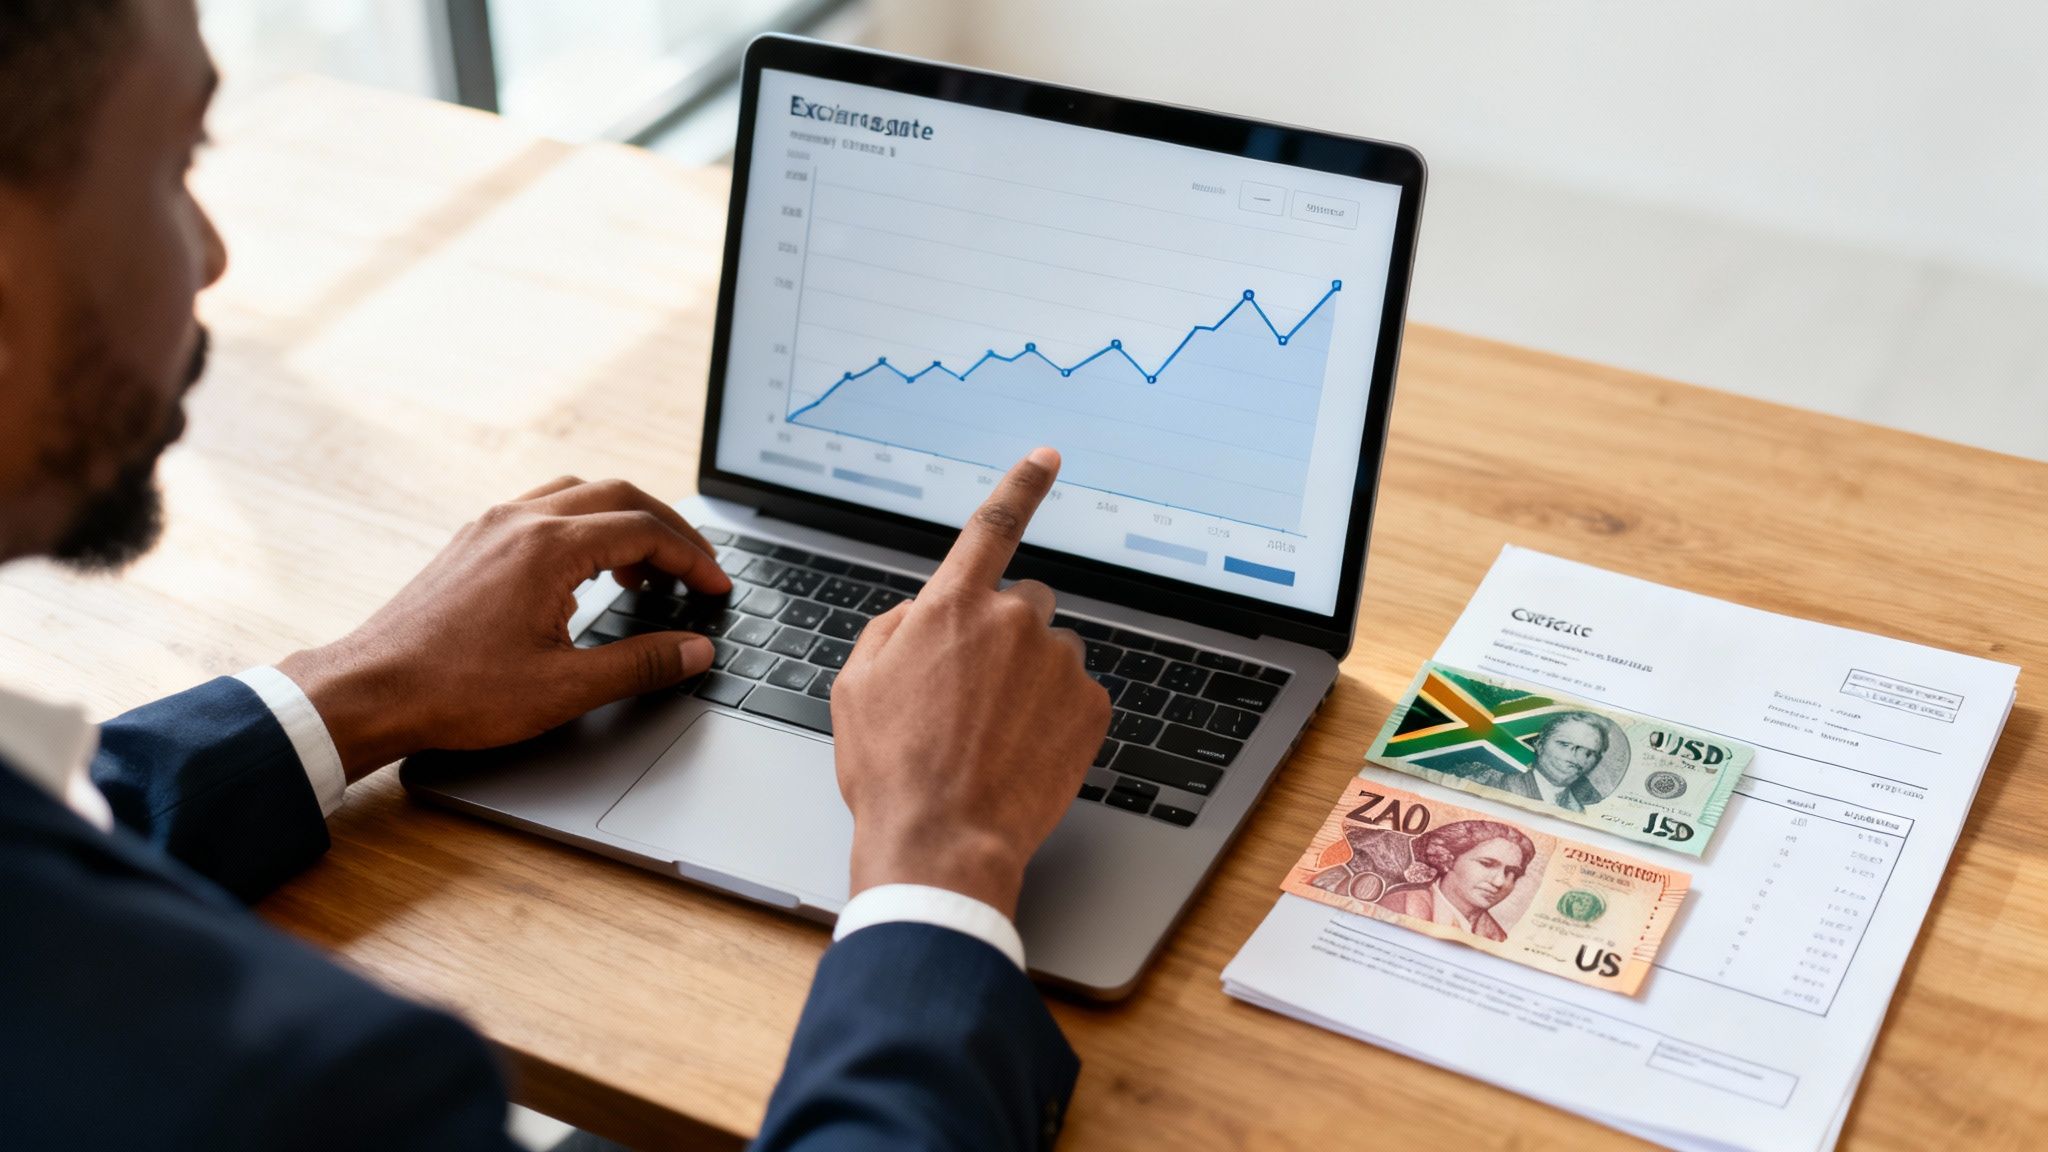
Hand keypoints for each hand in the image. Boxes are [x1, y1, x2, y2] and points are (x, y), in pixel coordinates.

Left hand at [278, 477, 732, 780]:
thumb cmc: (456, 691)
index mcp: (548, 547)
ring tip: (648, 568)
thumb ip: (640, 664)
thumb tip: (694, 650)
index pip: (644, 531)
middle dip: (669, 528)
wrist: (371, 690)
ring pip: (579, 493)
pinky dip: (584, 525)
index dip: (693, 558)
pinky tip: (587, 571)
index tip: (717, 586)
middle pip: (619, 496)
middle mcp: (520, 521)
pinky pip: (544, 508)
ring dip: (625, 520)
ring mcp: (492, 526)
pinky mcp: (473, 541)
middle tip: (698, 567)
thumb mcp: (564, 687)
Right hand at [830, 448, 1111, 917]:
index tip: (1047, 458)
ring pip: (1049, 654)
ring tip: (992, 737)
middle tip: (973, 695)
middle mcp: (1012, 622)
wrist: (944, 842)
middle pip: (1021, 603)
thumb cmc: (892, 769)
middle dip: (1003, 636)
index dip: (1022, 485)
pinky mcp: (1092, 708)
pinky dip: (1054, 719)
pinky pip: (1075, 696)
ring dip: (1029, 681)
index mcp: (952, 608)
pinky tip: (1021, 753)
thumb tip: (920, 614)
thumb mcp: (856, 687)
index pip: (992, 526)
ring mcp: (1058, 665)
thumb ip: (892, 629)